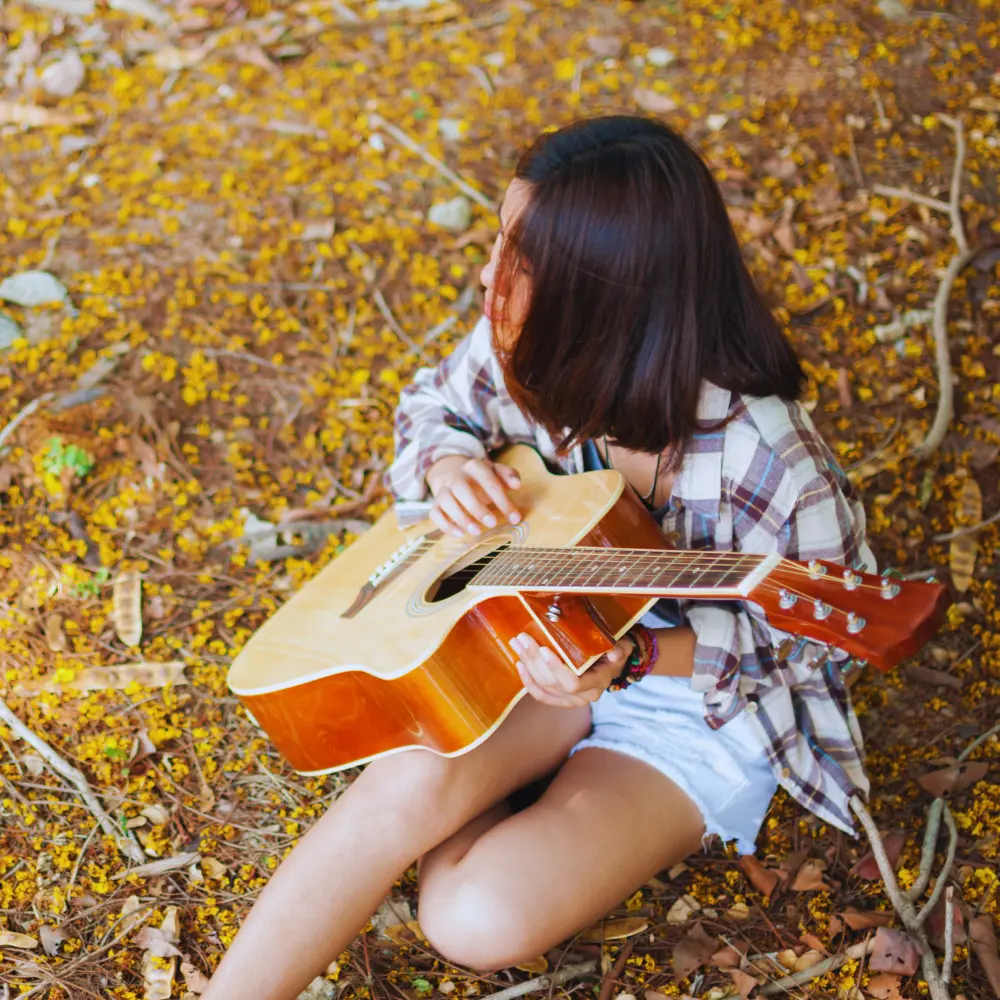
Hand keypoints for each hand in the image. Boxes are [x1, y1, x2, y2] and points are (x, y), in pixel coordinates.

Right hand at [425, 455, 521, 537]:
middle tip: (492, 523)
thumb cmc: (481, 478)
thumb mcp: (496, 472)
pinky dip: (445, 524)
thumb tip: (516, 485)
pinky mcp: (436, 504)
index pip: (488, 481)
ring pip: (446, 501)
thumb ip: (508, 475)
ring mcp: (444, 490)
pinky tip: (460, 533)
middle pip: (462, 489)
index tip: (514, 518)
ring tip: (476, 531)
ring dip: (461, 517)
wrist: (453, 472)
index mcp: (474, 466)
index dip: (502, 500)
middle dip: (476, 507)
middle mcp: (456, 476)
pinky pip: (435, 514)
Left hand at [509, 632, 633, 707]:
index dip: (556, 668)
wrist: (611, 662)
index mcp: (597, 684)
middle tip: (523, 638)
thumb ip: (619, 649)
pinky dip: (527, 680)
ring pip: (543, 686)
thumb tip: (614, 653)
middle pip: (553, 683)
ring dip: (527, 664)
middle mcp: (583, 697)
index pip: (573, 683)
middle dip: (534, 659)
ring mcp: (570, 700)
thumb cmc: (614, 651)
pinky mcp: (559, 699)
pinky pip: (540, 694)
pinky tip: (519, 664)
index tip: (544, 649)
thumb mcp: (622, 647)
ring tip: (517, 644)